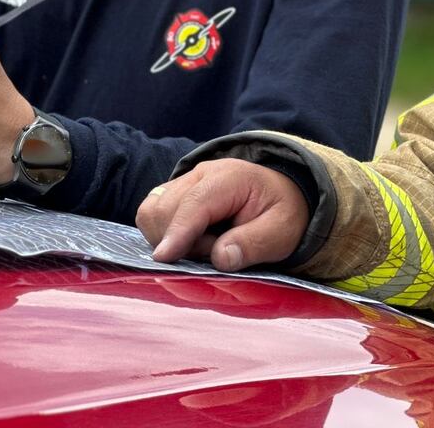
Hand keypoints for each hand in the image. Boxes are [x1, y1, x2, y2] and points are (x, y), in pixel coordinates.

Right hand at [137, 158, 308, 271]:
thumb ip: (254, 244)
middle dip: (179, 241)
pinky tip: (190, 241)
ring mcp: (184, 182)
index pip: (194, 203)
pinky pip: (152, 215)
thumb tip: (220, 258)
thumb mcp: (282, 232)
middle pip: (164, 208)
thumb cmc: (282, 214)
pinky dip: (163, 234)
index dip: (178, 232)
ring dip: (168, 238)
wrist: (279, 196)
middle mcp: (200, 174)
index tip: (164, 259)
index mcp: (229, 178)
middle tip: (212, 253)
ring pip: (152, 212)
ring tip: (202, 246)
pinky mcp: (174, 194)